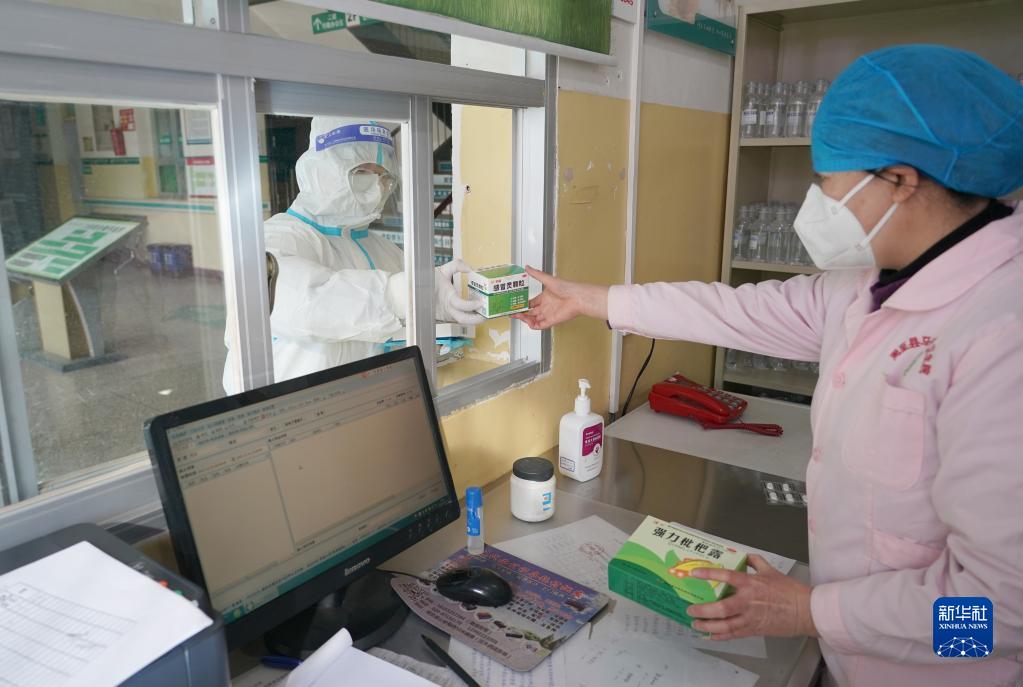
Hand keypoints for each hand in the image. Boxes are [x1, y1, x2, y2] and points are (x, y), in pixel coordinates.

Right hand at [435, 259, 484, 324]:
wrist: (416, 292)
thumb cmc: (429, 282)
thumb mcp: (442, 270)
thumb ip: (456, 265)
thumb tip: (470, 268)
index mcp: (447, 298)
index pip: (460, 305)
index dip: (471, 306)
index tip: (480, 302)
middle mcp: (447, 309)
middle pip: (463, 319)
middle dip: (476, 320)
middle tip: (486, 315)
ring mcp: (447, 315)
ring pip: (462, 321)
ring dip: (473, 319)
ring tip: (483, 313)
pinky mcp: (446, 318)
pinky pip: (458, 319)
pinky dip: (467, 317)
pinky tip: (474, 312)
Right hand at [511, 266, 609, 329]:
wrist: (577, 297)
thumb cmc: (567, 288)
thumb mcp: (548, 280)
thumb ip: (536, 275)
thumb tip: (527, 267)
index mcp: (544, 298)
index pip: (531, 303)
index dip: (522, 304)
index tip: (514, 304)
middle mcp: (546, 306)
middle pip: (530, 312)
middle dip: (521, 312)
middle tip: (512, 312)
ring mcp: (548, 314)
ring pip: (533, 319)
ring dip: (524, 319)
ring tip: (517, 315)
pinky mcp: (552, 321)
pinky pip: (540, 326)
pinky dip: (532, 325)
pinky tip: (527, 321)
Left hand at [685, 554, 817, 639]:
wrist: (806, 612)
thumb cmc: (790, 591)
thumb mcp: (771, 571)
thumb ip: (755, 562)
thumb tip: (744, 557)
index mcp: (751, 584)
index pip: (726, 576)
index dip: (708, 574)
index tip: (694, 573)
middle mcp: (748, 601)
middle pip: (721, 608)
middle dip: (703, 610)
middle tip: (690, 608)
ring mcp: (750, 618)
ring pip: (724, 625)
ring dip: (707, 625)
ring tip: (695, 623)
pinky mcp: (754, 630)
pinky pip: (733, 634)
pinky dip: (720, 636)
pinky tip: (710, 635)